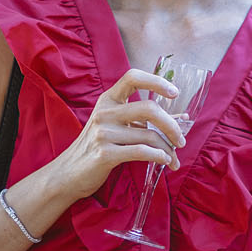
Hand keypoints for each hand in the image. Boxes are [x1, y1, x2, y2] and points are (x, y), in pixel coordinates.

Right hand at [41, 67, 185, 200]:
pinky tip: (164, 161)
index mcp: (108, 100)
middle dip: (172, 126)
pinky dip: (158, 157)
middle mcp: (105, 112)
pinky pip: (141, 152)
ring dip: (167, 149)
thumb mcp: (117, 127)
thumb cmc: (97, 148)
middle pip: (149, 109)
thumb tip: (182, 117)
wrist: (68, 173)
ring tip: (173, 158)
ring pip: (149, 135)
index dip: (156, 81)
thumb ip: (145, 120)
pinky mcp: (105, 153)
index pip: (133, 77)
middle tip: (181, 140)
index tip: (174, 93)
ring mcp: (103, 133)